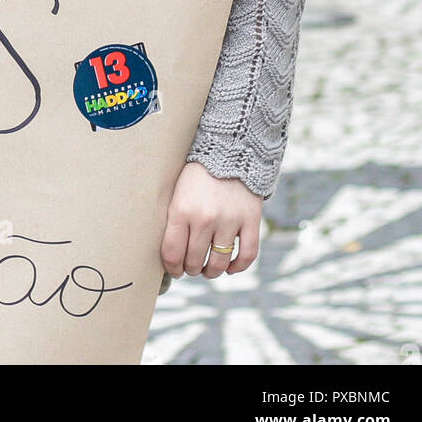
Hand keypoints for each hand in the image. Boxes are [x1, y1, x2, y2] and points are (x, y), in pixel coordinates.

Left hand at [160, 161, 262, 280]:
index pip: (173, 254)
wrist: (229, 149)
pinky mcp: (251, 220)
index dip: (173, 268)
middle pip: (195, 261)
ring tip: (208, 268)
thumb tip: (170, 255)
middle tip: (192, 266)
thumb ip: (174, 220)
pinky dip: (238, 267)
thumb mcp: (177, 192)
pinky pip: (247, 255)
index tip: (175, 270)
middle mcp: (205, 218)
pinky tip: (231, 267)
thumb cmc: (197, 175)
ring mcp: (229, 220)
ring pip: (219, 263)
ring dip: (212, 272)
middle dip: (191, 269)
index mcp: (182, 210)